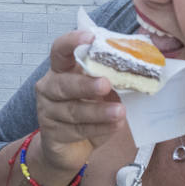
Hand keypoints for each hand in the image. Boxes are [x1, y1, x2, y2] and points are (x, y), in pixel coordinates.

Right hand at [32, 30, 130, 173]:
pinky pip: (77, 130)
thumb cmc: (87, 111)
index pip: (60, 50)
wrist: (70, 148)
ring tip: (120, 112)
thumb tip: (137, 70)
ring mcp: (47, 111)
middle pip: (63, 83)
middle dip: (85, 84)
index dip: (72, 42)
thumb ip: (110, 79)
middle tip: (106, 85)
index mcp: (61, 70)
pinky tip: (115, 126)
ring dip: (98, 111)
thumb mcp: (99, 92)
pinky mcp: (52, 133)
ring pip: (72, 110)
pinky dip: (99, 128)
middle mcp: (49, 87)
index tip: (90, 38)